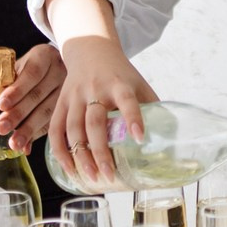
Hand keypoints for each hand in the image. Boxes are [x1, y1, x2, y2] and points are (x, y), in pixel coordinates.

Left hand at [0, 43, 65, 151]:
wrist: (57, 66)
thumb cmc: (30, 69)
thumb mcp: (13, 71)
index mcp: (44, 57)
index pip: (32, 73)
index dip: (17, 90)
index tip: (1, 104)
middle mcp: (60, 71)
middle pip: (38, 95)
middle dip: (18, 113)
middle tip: (1, 128)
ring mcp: (69, 90)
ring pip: (49, 112)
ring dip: (29, 129)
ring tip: (14, 143)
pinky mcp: (71, 107)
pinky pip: (55, 123)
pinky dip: (38, 136)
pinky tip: (27, 146)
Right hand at [51, 36, 157, 185]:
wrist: (91, 49)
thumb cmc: (120, 74)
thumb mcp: (139, 84)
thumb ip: (152, 108)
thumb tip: (170, 141)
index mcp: (119, 84)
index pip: (127, 100)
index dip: (133, 118)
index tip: (140, 138)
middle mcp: (95, 89)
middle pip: (95, 122)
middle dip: (100, 151)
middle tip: (109, 175)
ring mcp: (75, 96)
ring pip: (73, 128)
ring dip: (80, 155)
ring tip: (91, 177)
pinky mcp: (61, 102)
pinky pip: (56, 129)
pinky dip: (60, 150)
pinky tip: (69, 168)